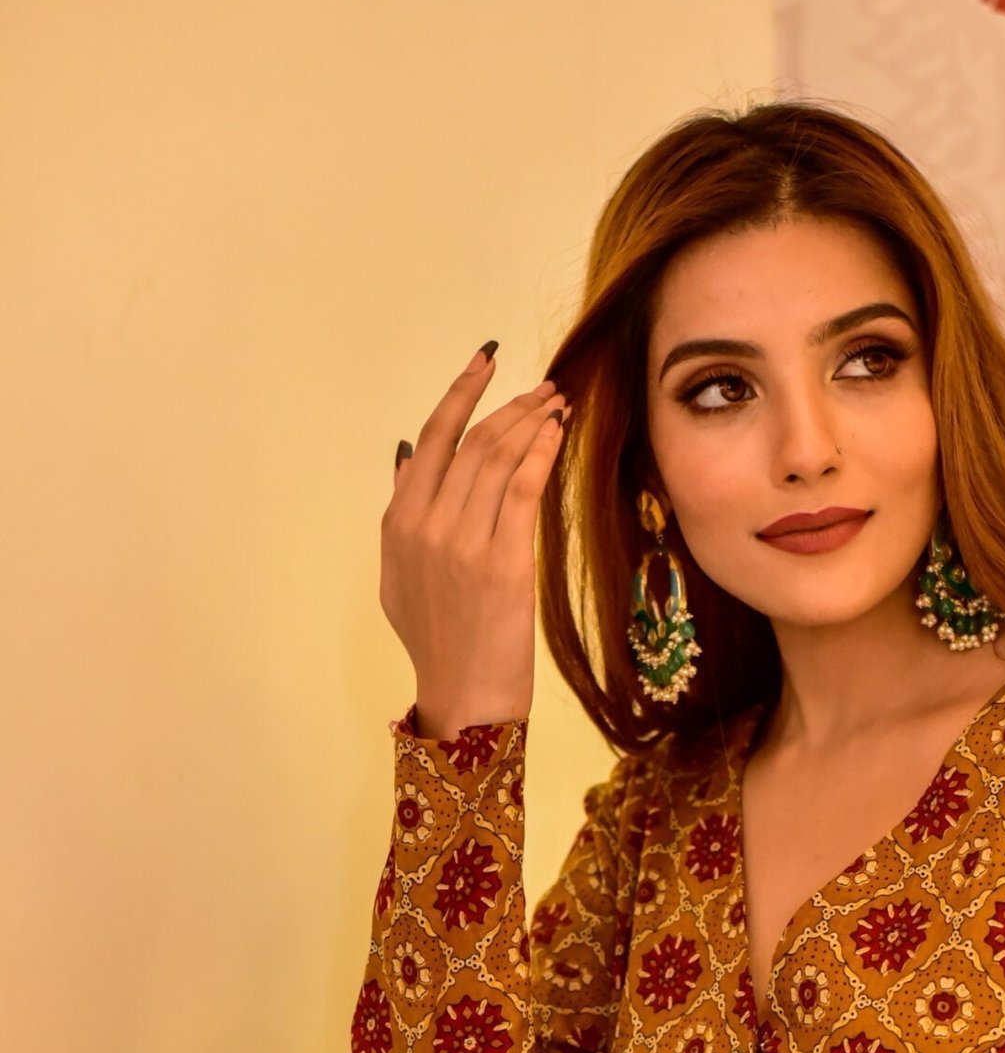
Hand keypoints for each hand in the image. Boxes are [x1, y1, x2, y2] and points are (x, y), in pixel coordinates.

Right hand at [380, 341, 567, 738]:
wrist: (463, 692)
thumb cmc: (436, 639)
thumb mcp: (398, 574)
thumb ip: (401, 512)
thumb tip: (404, 456)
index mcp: (399, 522)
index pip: (432, 438)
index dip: (461, 392)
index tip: (484, 361)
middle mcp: (427, 524)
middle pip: (474, 442)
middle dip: (511, 404)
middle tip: (542, 388)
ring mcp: (463, 542)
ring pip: (500, 458)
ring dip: (532, 422)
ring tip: (556, 406)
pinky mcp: (504, 561)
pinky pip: (525, 489)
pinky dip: (542, 452)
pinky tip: (558, 433)